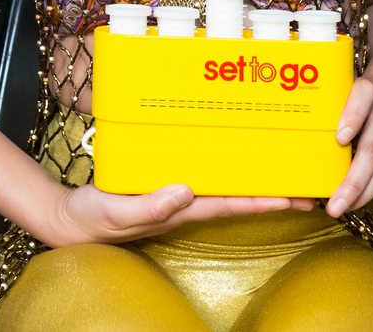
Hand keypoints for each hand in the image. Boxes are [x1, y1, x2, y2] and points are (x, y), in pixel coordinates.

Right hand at [44, 182, 312, 247]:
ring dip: (248, 179)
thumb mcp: (117, 211)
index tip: (296, 196)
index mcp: (180, 209)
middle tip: (304, 182)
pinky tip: (225, 154)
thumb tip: (186, 191)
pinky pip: (198, 174)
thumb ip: (150, 205)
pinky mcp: (160, 181)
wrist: (68, 219)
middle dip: (269, 191)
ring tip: (276, 166)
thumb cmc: (94, 218)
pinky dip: (217, 165)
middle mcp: (184, 201)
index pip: (231, 204)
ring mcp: (173, 194)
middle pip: (235, 196)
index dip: (263, 200)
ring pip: (220, 185)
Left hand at [325, 67, 372, 216]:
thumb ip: (331, 102)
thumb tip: (297, 125)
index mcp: (369, 90)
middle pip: (372, 147)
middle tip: (335, 201)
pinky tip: (355, 201)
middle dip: (353, 180)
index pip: (363, 99)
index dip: (352, 118)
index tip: (340, 138)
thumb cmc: (363, 94)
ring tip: (342, 207)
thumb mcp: (346, 86)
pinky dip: (371, 191)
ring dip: (362, 193)